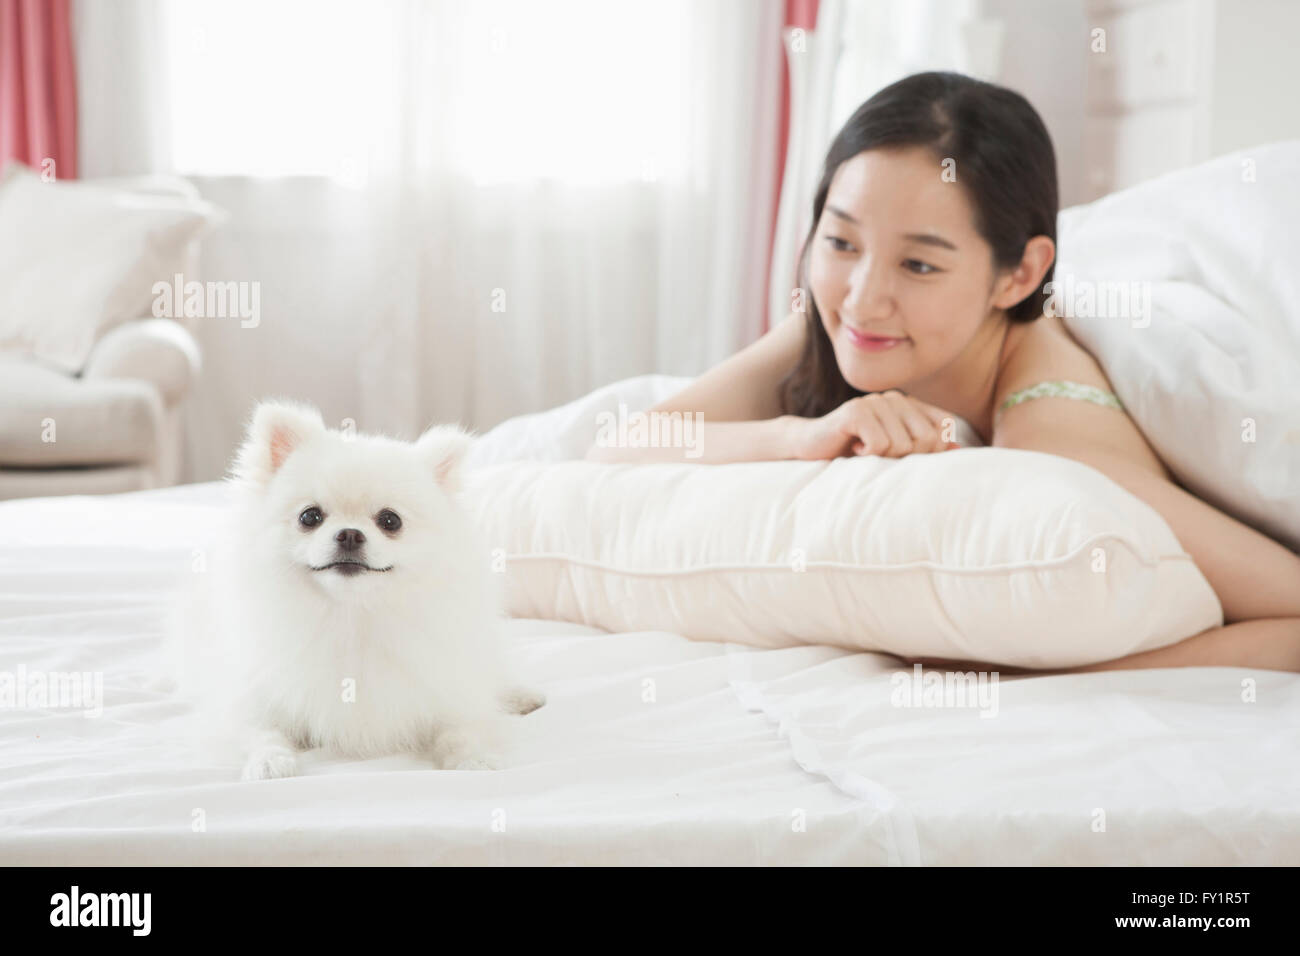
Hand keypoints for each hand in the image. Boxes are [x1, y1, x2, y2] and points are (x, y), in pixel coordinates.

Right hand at [786, 391, 961, 459]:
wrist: (810, 447)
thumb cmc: (854, 452)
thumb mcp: (894, 452)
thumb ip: (926, 449)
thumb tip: (958, 448)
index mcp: (908, 404)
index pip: (943, 427)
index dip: (931, 450)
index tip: (903, 456)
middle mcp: (894, 398)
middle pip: (927, 439)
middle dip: (906, 457)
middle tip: (881, 456)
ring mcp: (875, 402)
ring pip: (904, 444)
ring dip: (884, 459)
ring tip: (865, 452)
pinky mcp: (856, 412)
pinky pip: (880, 444)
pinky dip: (868, 456)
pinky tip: (854, 449)